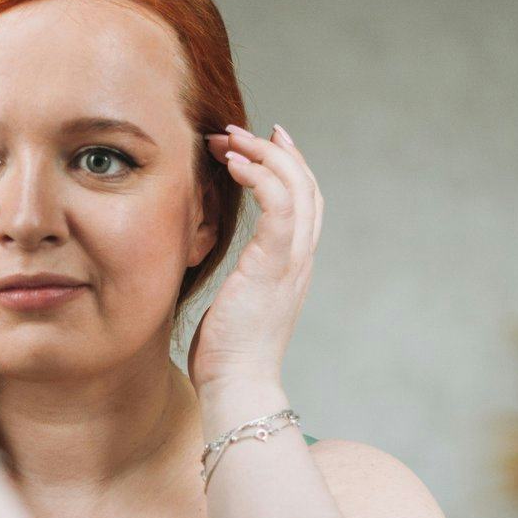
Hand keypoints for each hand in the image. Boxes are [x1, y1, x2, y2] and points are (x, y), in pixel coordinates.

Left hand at [188, 124, 322, 394]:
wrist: (237, 386)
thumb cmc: (227, 353)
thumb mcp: (234, 301)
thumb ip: (237, 272)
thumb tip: (210, 251)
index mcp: (292, 266)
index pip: (304, 202)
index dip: (287, 166)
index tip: (258, 142)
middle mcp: (300, 260)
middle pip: (308, 186)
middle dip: (275, 150)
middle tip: (238, 131)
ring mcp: (291, 262)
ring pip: (297, 187)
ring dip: (264, 155)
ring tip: (229, 139)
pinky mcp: (274, 266)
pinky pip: (279, 206)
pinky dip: (260, 176)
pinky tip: (233, 163)